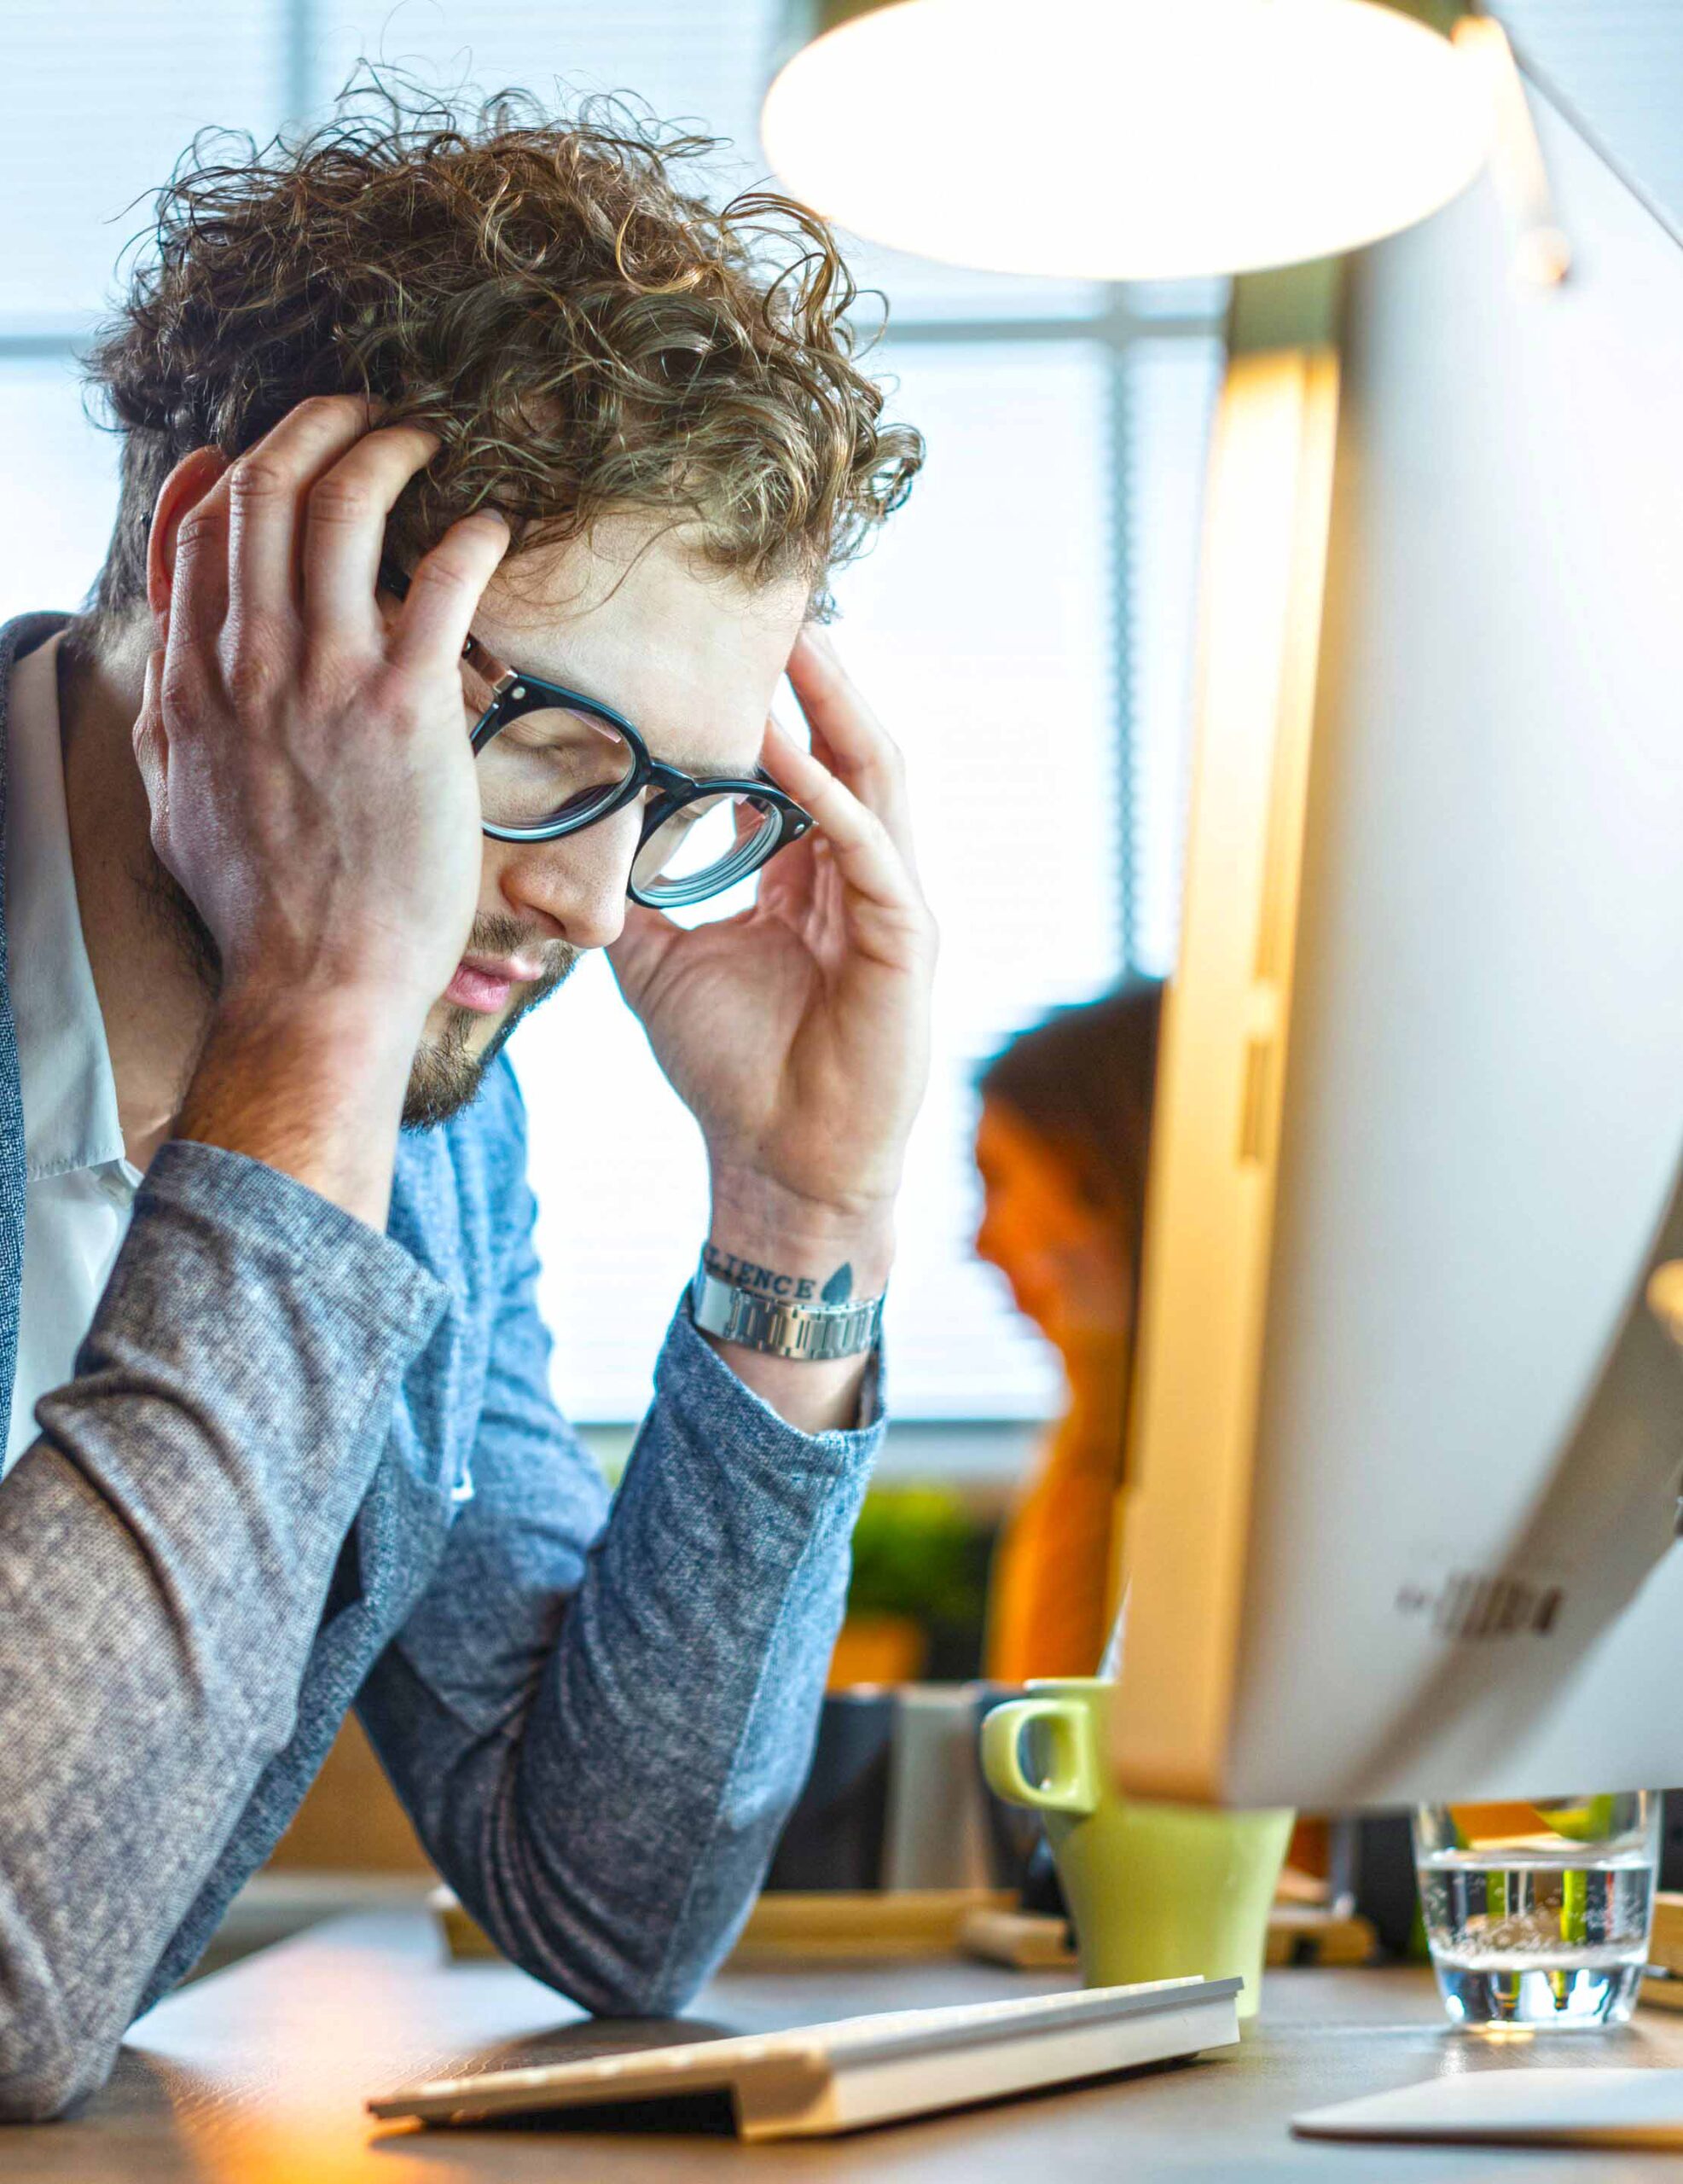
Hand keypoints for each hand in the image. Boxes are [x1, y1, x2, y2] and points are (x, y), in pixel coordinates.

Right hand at [136, 395, 509, 1029]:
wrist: (314, 982)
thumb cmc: (256, 909)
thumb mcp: (170, 802)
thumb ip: (166, 716)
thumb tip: (169, 659)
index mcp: (190, 681)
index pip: (196, 531)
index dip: (236, 467)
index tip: (277, 449)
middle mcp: (248, 663)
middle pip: (262, 490)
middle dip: (315, 427)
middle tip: (364, 415)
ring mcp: (324, 682)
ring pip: (340, 508)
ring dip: (386, 451)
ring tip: (426, 441)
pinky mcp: (406, 712)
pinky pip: (439, 583)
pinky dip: (468, 535)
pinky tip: (491, 526)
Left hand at [608, 628, 935, 1287]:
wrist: (776, 1168)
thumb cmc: (731, 1070)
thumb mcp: (660, 962)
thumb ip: (634, 894)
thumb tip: (567, 839)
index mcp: (812, 872)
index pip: (803, 760)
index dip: (774, 698)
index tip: (726, 632)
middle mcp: (860, 874)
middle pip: (849, 746)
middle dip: (817, 673)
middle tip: (777, 598)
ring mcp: (891, 904)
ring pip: (874, 779)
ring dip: (835, 709)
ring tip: (798, 641)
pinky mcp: (905, 943)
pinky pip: (871, 852)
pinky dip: (832, 799)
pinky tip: (791, 755)